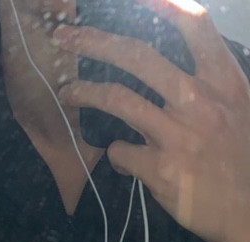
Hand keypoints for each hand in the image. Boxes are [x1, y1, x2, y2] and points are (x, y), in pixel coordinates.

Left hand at [53, 0, 249, 241]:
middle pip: (138, 56)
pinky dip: (114, 154)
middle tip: (67, 37)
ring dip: (84, 92)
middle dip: (95, 42)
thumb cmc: (244, 163)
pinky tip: (121, 160)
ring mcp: (178, 134)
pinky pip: (119, 152)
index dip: (164, 5)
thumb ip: (207, 95)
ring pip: (117, 98)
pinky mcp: (160, 168)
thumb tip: (166, 91)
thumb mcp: (239, 116)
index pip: (195, 28)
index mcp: (224, 84)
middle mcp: (199, 102)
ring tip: (68, 92)